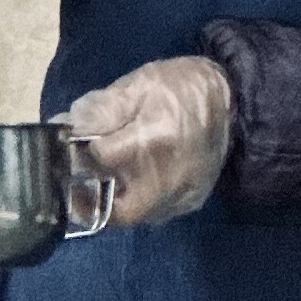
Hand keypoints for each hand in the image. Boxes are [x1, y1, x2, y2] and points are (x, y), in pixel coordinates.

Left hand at [63, 55, 232, 226]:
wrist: (235, 101)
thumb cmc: (182, 88)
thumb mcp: (138, 85)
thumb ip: (99, 109)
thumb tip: (65, 127)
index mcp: (148, 144)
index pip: (95, 162)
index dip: (73, 157)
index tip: (64, 150)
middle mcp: (163, 181)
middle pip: (110, 207)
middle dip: (89, 196)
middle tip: (77, 180)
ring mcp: (178, 197)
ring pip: (131, 215)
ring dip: (111, 200)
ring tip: (103, 178)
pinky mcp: (189, 203)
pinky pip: (153, 213)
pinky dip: (136, 200)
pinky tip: (131, 181)